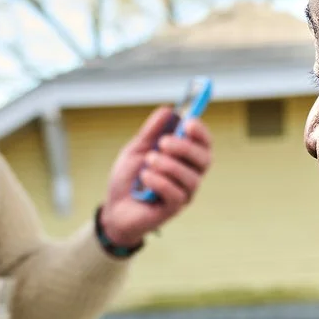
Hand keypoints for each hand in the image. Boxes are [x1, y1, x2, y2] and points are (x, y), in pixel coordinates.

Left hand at [95, 104, 212, 247]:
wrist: (114, 206)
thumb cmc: (129, 178)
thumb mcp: (136, 148)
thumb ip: (151, 131)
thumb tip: (168, 110)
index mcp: (184, 158)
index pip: (204, 143)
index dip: (201, 132)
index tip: (188, 123)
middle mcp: (189, 175)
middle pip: (204, 159)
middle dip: (185, 148)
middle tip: (162, 143)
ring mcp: (184, 193)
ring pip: (191, 177)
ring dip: (168, 166)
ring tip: (148, 162)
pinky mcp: (174, 208)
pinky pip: (176, 193)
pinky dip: (159, 182)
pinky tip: (145, 179)